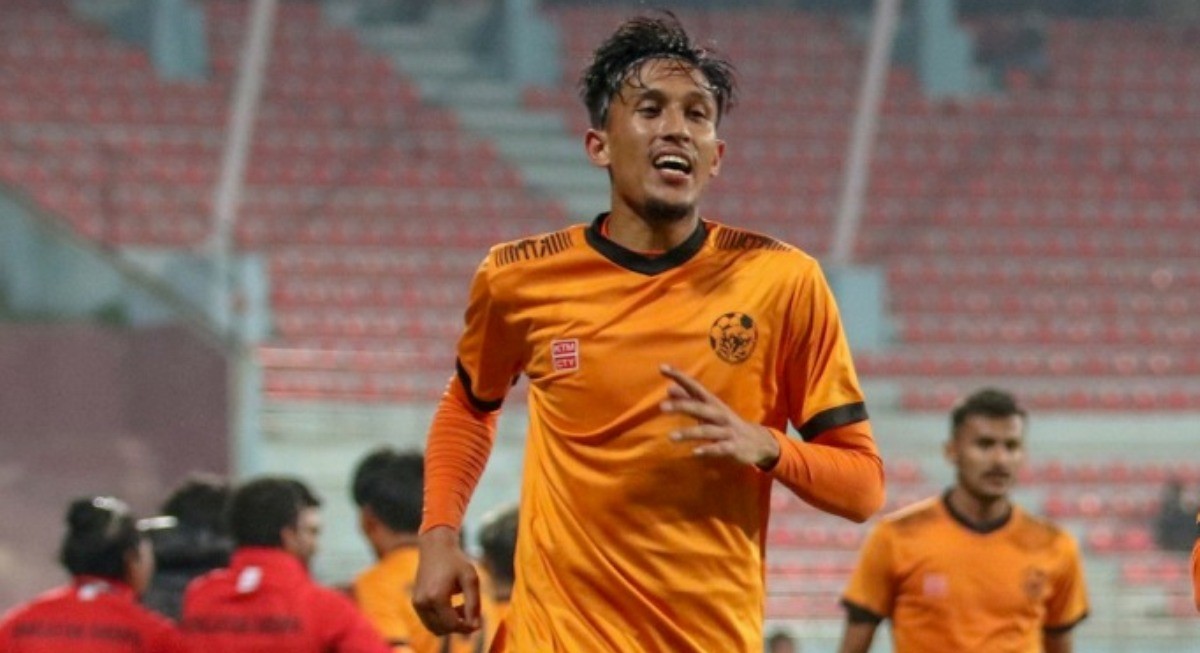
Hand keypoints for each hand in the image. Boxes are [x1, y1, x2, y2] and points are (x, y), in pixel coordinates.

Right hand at [412, 526, 481, 634]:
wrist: (436, 547)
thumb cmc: (456, 561)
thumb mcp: (471, 579)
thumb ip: (474, 604)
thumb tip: (475, 627)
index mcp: (436, 596)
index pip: (452, 625)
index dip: (467, 627)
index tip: (478, 622)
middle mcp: (423, 602)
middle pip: (443, 629)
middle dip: (458, 626)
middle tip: (469, 611)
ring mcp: (417, 603)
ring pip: (435, 628)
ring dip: (450, 624)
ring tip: (461, 607)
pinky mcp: (416, 602)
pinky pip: (430, 621)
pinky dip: (442, 619)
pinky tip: (452, 605)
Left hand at [659, 363, 780, 468]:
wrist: (758, 441)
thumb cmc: (726, 422)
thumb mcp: (709, 409)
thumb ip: (689, 400)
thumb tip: (669, 389)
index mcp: (712, 403)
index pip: (694, 386)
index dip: (679, 376)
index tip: (662, 367)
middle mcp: (719, 414)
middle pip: (699, 407)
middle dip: (682, 406)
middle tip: (661, 406)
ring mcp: (727, 430)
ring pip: (707, 430)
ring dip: (689, 433)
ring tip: (671, 437)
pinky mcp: (733, 447)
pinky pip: (719, 448)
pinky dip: (708, 449)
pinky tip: (695, 452)